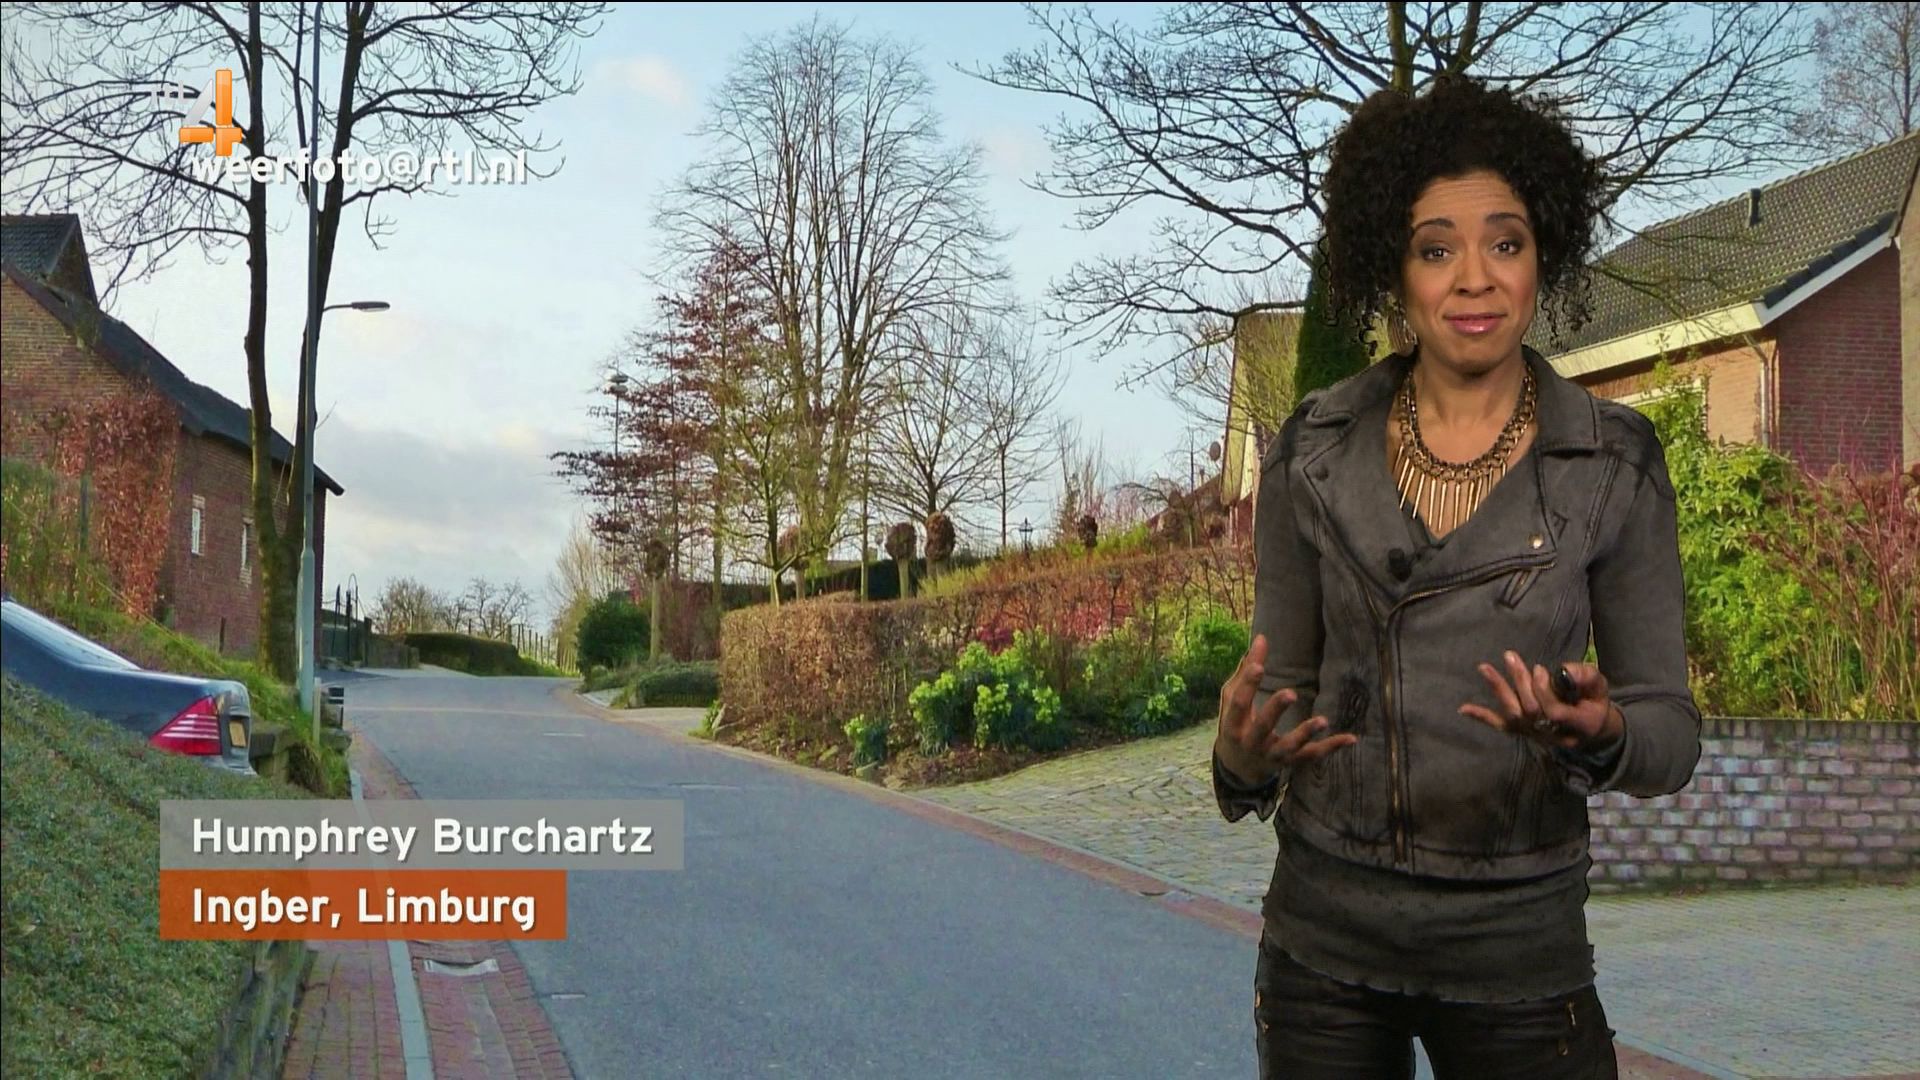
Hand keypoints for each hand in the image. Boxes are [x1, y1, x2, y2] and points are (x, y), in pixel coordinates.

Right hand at [1215, 634, 1356, 785]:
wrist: (1239, 766)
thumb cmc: (1236, 723)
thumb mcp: (1232, 699)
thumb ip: (1246, 671)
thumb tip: (1262, 639)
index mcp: (1233, 725)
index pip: (1239, 704)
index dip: (1248, 685)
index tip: (1259, 666)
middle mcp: (1251, 743)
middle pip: (1263, 727)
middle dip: (1276, 710)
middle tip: (1291, 693)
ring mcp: (1272, 756)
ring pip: (1290, 747)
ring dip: (1306, 734)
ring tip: (1323, 720)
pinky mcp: (1291, 762)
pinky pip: (1312, 756)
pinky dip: (1331, 747)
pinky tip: (1351, 738)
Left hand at [1459, 651, 1622, 753]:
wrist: (1593, 731)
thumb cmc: (1595, 703)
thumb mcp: (1601, 687)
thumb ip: (1587, 677)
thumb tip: (1564, 668)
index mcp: (1577, 724)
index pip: (1554, 712)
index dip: (1544, 691)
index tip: (1539, 668)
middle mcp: (1553, 733)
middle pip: (1531, 710)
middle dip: (1520, 682)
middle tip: (1511, 658)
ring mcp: (1536, 734)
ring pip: (1514, 714)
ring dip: (1499, 690)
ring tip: (1484, 668)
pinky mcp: (1524, 731)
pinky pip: (1502, 726)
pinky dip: (1483, 717)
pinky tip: (1463, 708)